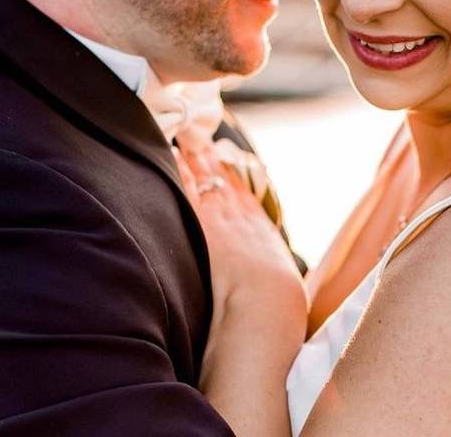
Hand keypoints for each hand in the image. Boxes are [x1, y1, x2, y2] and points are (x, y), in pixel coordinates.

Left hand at [175, 146, 305, 434]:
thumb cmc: (275, 314)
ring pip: (208, 180)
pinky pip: (191, 191)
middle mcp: (245, 222)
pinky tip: (171, 156)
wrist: (266, 311)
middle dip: (212, 158)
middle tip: (200, 134)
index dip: (234, 180)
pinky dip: (182, 171)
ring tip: (185, 135)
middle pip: (225, 182)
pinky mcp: (205, 225)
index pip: (247, 200)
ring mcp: (224, 221)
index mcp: (264, 238)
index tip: (226, 161)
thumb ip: (267, 284)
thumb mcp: (279, 295)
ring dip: (196, 157)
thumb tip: (269, 294)